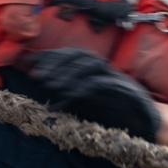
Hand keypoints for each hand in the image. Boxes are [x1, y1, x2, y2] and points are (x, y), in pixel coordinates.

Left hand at [28, 48, 160, 141]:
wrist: (139, 115)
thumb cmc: (109, 104)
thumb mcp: (83, 100)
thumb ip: (66, 97)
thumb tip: (46, 100)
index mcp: (91, 65)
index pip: (68, 53)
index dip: (49, 55)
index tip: (29, 61)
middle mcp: (102, 65)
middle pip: (78, 54)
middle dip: (56, 62)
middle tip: (37, 76)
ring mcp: (112, 74)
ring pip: (90, 64)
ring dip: (68, 73)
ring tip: (51, 86)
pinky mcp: (121, 86)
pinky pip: (100, 83)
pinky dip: (83, 87)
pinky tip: (68, 95)